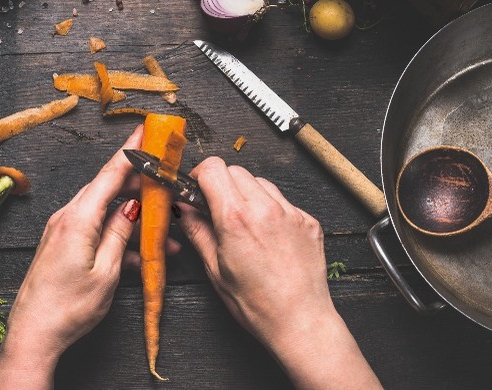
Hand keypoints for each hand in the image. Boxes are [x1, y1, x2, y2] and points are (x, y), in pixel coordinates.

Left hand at [0, 126, 177, 389]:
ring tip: (163, 232)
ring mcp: (62, 230)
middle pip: (107, 188)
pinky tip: (138, 253)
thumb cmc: (68, 308)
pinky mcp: (61, 244)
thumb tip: (132, 207)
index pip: (110, 174)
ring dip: (132, 217)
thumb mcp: (106, 272)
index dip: (131, 151)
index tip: (146, 129)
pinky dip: (116, 235)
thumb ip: (120, 235)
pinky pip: (93, 228)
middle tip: (163, 178)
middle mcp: (67, 218)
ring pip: (103, 211)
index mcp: (78, 219)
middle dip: (137, 183)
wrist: (33, 334)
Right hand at [177, 157, 379, 388]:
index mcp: (236, 218)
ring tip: (243, 223)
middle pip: (236, 170)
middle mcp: (265, 208)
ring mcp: (291, 212)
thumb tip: (183, 208)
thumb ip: (197, 231)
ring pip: (260, 182)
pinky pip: (283, 200)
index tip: (196, 189)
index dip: (199, 175)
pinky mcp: (308, 220)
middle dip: (221, 183)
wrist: (300, 321)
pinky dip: (269, 208)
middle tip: (216, 208)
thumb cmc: (257, 304)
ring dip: (246, 193)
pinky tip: (266, 234)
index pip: (213, 168)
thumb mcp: (214, 269)